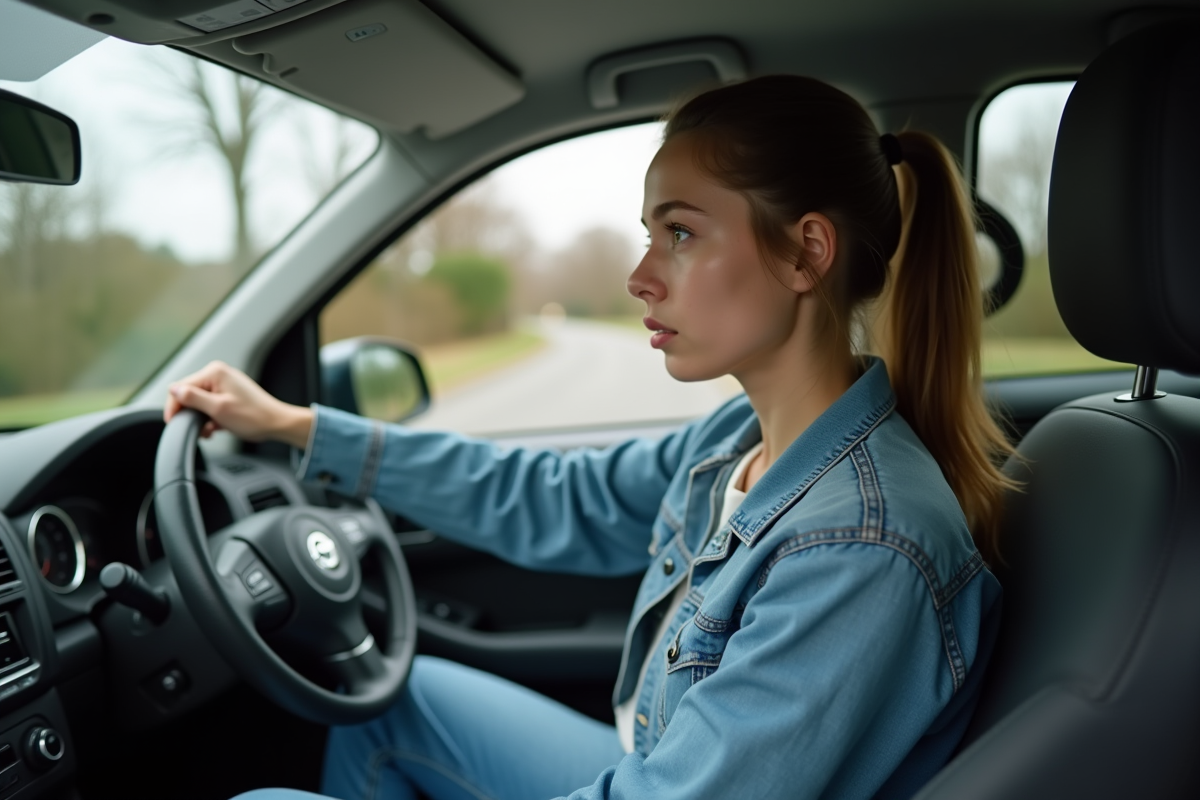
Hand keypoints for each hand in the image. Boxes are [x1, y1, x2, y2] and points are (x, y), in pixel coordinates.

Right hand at [163, 361, 312, 448]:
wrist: (276, 423)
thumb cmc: (253, 416)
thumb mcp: (218, 409)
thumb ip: (193, 398)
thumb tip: (173, 389)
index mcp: (214, 373)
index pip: (181, 387)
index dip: (175, 406)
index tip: (173, 422)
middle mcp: (218, 374)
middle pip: (189, 394)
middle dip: (191, 414)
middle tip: (199, 430)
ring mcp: (225, 384)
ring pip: (199, 402)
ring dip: (201, 418)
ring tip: (211, 430)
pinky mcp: (229, 394)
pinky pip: (210, 405)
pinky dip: (210, 417)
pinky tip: (217, 427)